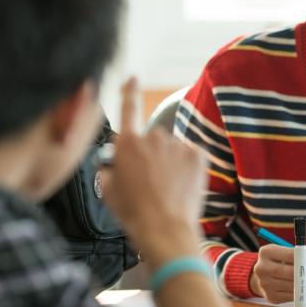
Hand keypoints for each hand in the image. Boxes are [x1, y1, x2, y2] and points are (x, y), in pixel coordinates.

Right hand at [101, 77, 206, 267]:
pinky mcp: (197, 154)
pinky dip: (187, 167)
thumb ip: (109, 168)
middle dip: (151, 154)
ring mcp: (176, 144)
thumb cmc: (133, 213)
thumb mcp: (108, 191)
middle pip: (152, 139)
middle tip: (150, 181)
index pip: (128, 108)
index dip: (129, 91)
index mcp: (127, 144)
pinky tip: (181, 186)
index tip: (133, 77)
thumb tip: (113, 162)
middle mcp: (152, 137)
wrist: (165, 229)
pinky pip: (190, 155)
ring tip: (167, 188)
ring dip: (169, 162)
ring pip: (171, 149)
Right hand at [250, 244, 305, 302]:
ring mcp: (265, 285)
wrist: (261, 276)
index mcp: (266, 252)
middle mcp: (262, 268)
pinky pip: (293, 296)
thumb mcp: (290, 252)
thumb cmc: (281, 261)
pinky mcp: (271, 297)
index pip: (293, 255)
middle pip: (294, 273)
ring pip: (295, 286)